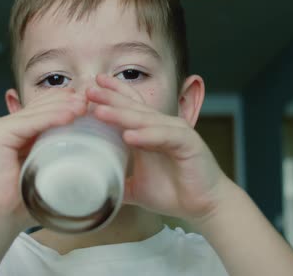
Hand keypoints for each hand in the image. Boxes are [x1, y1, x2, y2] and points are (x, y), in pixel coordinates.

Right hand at [0, 88, 86, 228]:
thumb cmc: (20, 204)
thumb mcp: (48, 175)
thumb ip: (63, 162)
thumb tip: (95, 160)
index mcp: (20, 134)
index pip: (45, 109)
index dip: (66, 104)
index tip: (89, 105)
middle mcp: (9, 126)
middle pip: (42, 106)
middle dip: (67, 101)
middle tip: (89, 102)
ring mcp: (1, 128)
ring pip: (38, 112)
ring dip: (63, 107)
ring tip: (83, 107)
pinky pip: (30, 122)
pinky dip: (50, 118)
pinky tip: (69, 116)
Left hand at [87, 74, 229, 225]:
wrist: (204, 207)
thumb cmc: (173, 192)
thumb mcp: (136, 187)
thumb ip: (116, 183)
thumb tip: (92, 190)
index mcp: (149, 132)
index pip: (129, 106)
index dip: (112, 94)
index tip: (91, 86)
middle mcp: (162, 127)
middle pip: (133, 107)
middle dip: (110, 98)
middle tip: (89, 91)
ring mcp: (176, 132)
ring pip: (145, 120)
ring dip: (122, 115)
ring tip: (100, 112)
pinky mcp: (188, 143)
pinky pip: (165, 136)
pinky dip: (147, 135)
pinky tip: (129, 136)